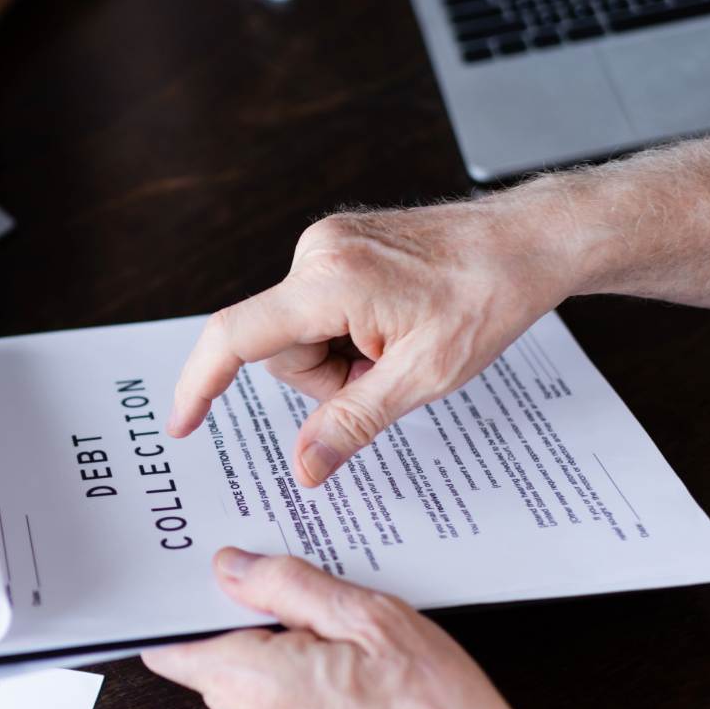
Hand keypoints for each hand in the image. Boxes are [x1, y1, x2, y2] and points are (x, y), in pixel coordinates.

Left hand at [142, 549, 545, 708]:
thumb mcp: (371, 619)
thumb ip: (290, 585)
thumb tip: (235, 567)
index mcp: (253, 683)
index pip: (173, 640)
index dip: (190, 601)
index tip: (218, 575)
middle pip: (212, 650)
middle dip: (248, 619)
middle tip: (309, 600)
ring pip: (243, 676)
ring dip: (277, 649)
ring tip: (342, 640)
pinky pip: (269, 705)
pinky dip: (294, 680)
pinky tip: (346, 671)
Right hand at [166, 201, 570, 486]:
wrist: (526, 242)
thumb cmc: (487, 297)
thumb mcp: (423, 378)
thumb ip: (352, 423)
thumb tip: (304, 467)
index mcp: (329, 282)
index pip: (235, 337)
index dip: (200, 384)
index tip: (183, 424)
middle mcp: (317, 253)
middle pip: (277, 348)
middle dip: (324, 379)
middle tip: (384, 377)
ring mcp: (327, 244)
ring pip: (297, 333)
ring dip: (339, 358)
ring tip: (397, 349)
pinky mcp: (339, 246)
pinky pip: (316, 309)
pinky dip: (347, 334)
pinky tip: (393, 327)